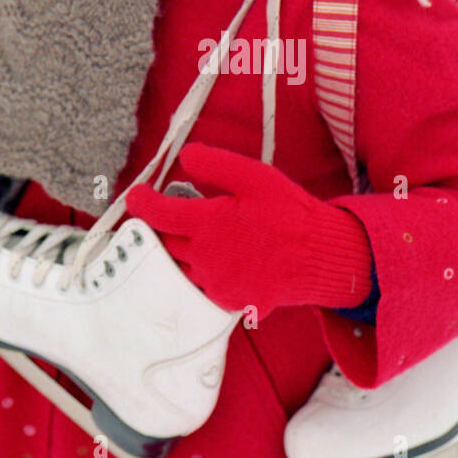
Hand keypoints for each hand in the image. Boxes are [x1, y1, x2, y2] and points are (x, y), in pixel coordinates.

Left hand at [125, 141, 372, 320]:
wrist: (321, 258)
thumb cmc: (290, 215)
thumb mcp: (256, 177)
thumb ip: (216, 165)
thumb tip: (185, 156)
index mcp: (207, 225)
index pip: (158, 214)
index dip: (141, 202)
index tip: (136, 194)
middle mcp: (204, 258)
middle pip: (165, 242)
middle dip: (161, 227)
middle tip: (170, 213)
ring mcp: (216, 284)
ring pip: (181, 267)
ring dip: (180, 251)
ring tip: (196, 237)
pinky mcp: (230, 301)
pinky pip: (203, 287)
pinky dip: (202, 272)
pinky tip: (220, 260)